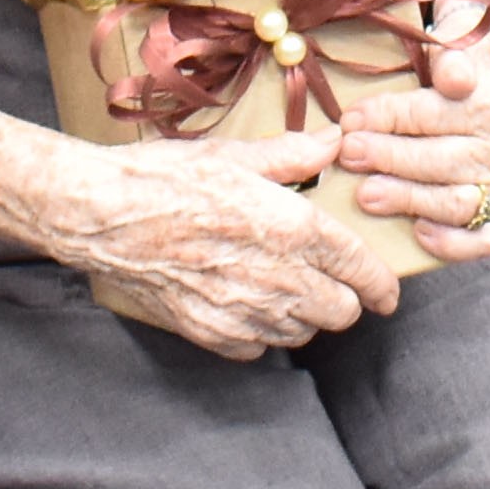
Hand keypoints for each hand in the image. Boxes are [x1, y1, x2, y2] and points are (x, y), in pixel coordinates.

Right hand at [41, 126, 389, 358]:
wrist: (102, 215)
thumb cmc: (165, 177)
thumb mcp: (235, 154)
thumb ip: (292, 156)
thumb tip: (334, 141)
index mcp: (291, 228)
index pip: (360, 269)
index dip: (382, 285)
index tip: (387, 292)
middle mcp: (276, 278)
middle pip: (340, 313)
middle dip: (345, 298)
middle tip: (331, 280)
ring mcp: (242, 311)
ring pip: (302, 333)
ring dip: (305, 316)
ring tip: (288, 287)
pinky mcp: (211, 332)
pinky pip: (258, 347)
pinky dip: (262, 331)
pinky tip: (249, 303)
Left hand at [332, 71, 489, 266]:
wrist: (469, 81)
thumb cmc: (445, 67)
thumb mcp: (450, 43)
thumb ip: (450, 56)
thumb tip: (453, 77)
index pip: (437, 112)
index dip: (391, 116)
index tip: (352, 118)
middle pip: (444, 160)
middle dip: (390, 158)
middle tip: (350, 153)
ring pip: (457, 203)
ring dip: (408, 199)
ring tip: (366, 194)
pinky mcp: (488, 216)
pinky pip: (481, 240)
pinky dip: (451, 242)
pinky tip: (418, 231)